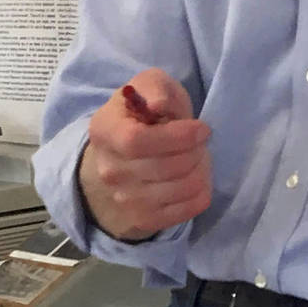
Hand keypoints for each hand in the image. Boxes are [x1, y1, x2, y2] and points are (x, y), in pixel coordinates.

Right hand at [77, 68, 210, 242]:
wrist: (123, 155)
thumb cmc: (142, 114)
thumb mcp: (148, 86)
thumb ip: (155, 88)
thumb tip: (159, 104)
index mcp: (104, 132)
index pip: (137, 142)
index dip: (178, 137)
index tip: (202, 129)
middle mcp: (109, 170)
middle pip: (167, 167)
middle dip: (197, 151)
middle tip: (201, 141)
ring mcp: (124, 199)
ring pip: (183, 188)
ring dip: (202, 169)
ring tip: (198, 157)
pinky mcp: (144, 219)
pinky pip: (189, 209)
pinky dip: (202, 190)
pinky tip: (196, 175)